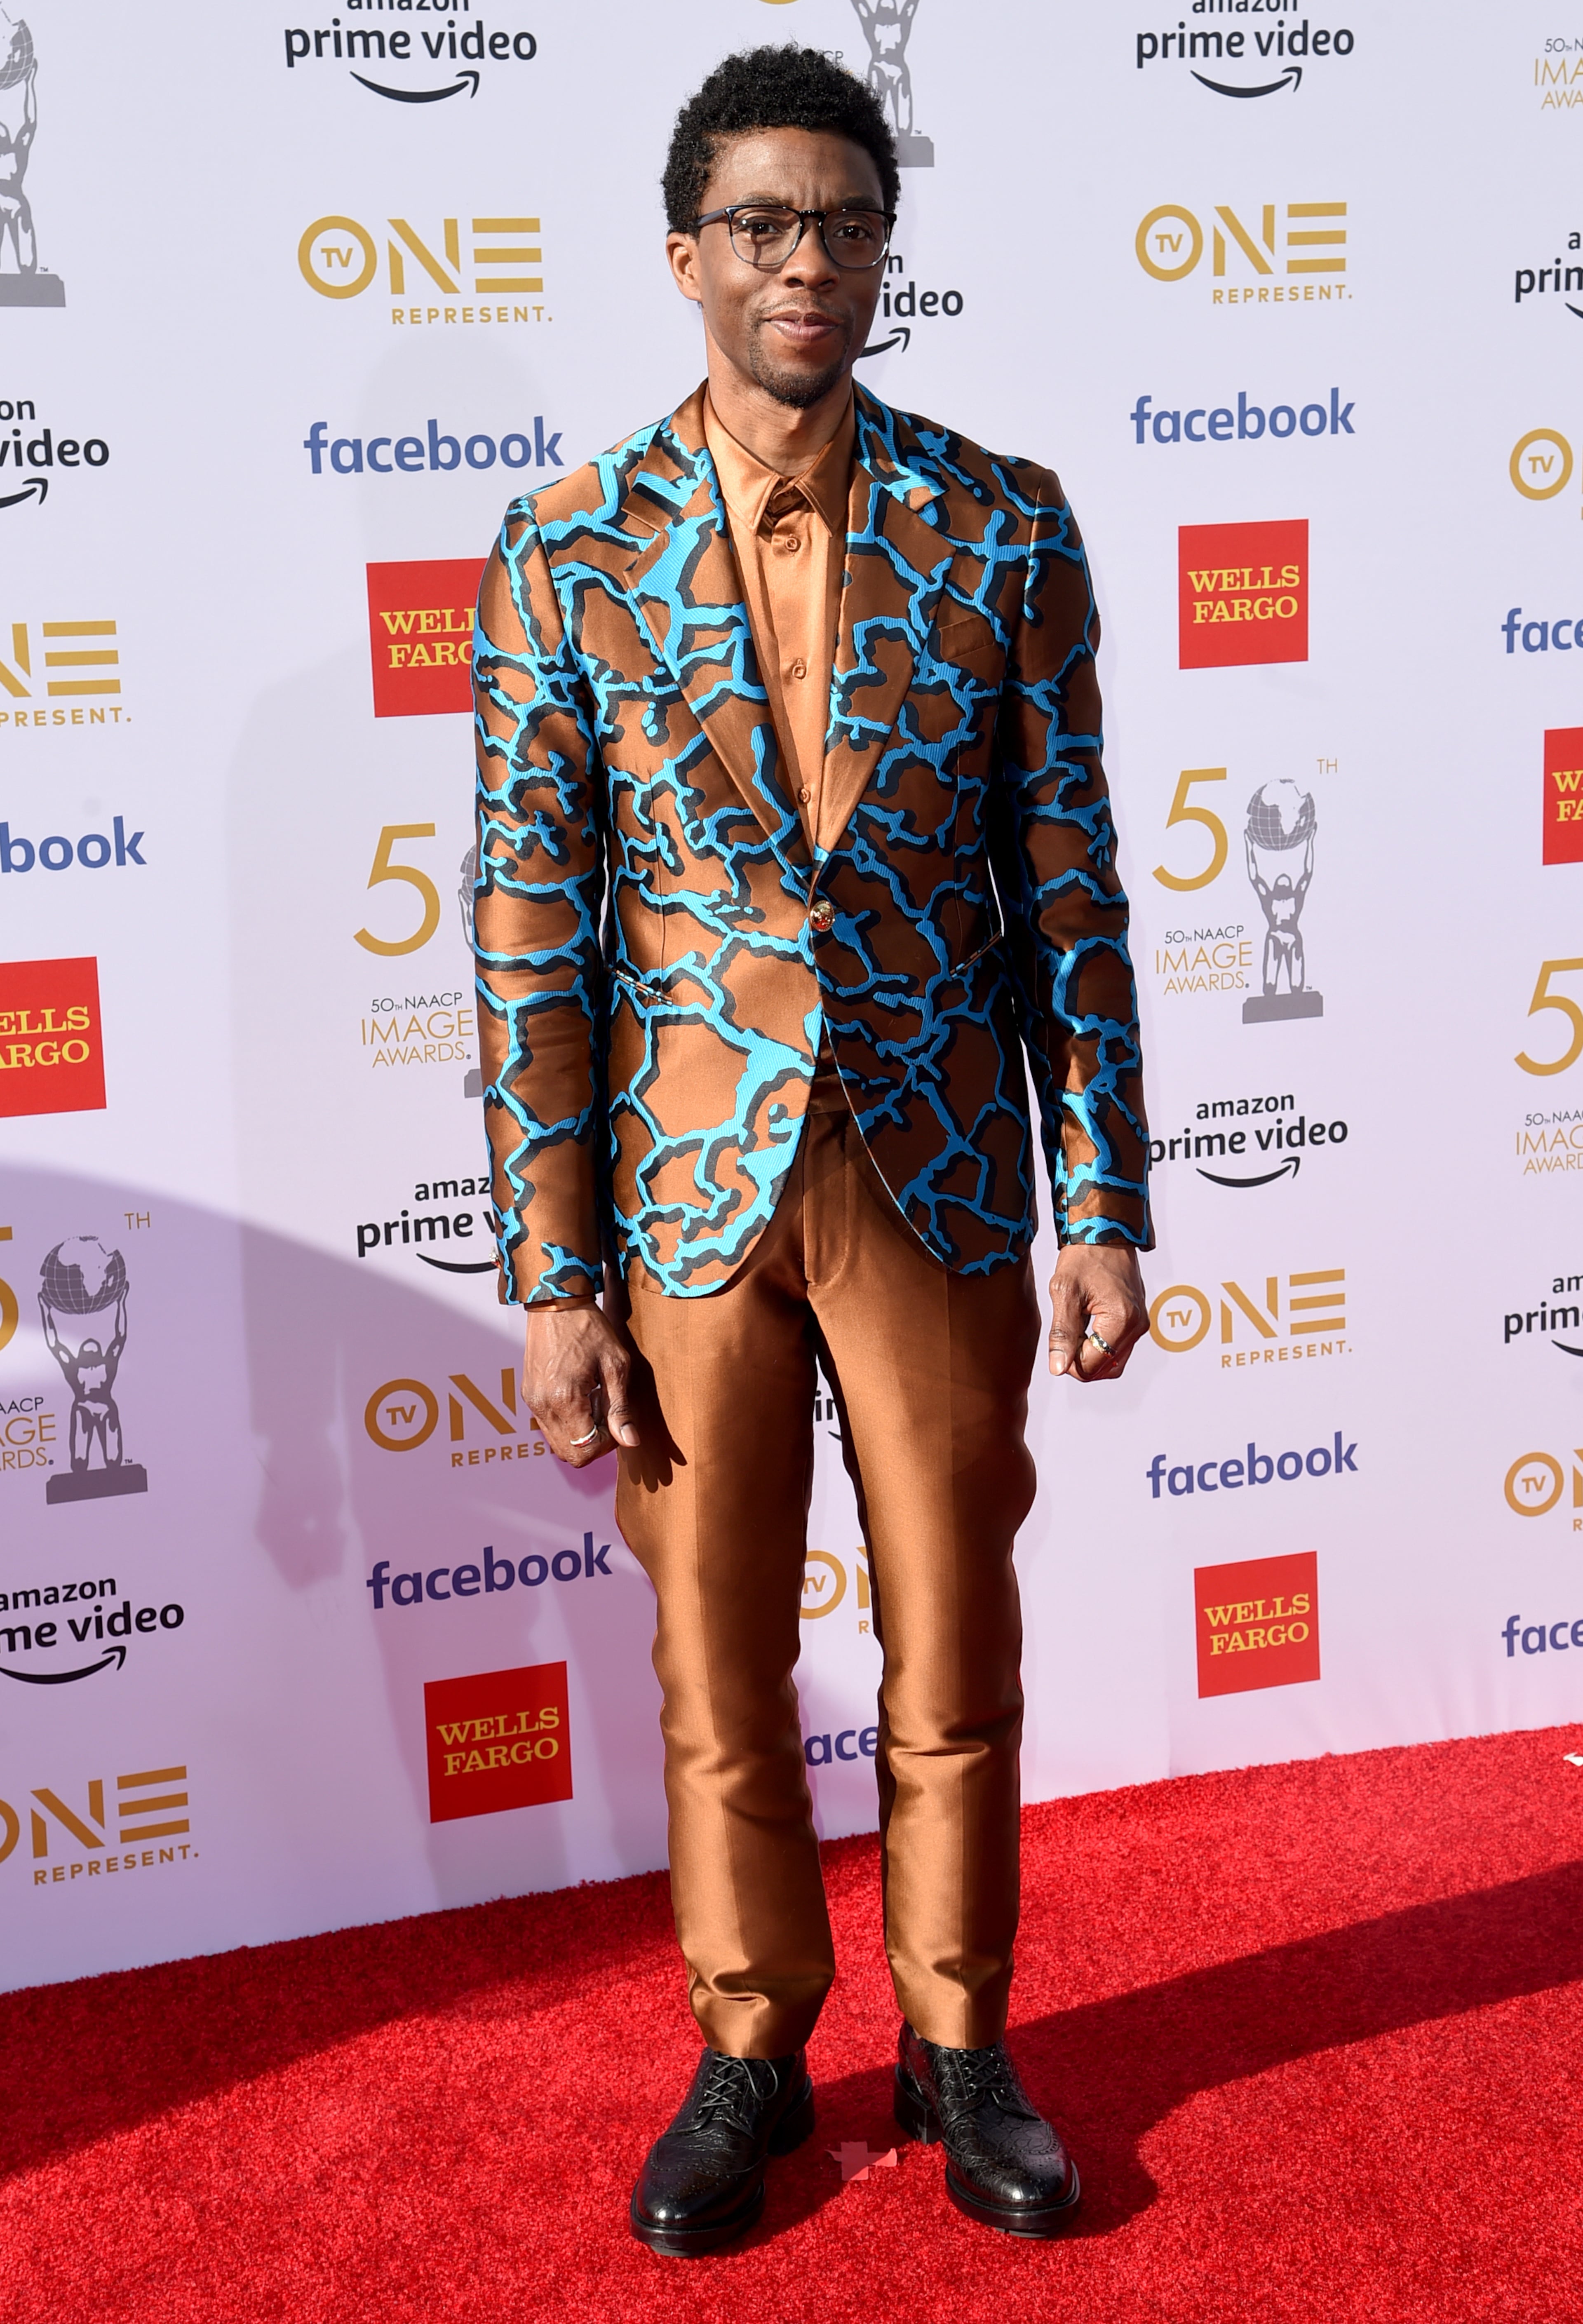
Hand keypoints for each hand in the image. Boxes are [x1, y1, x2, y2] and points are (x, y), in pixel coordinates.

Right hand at [523, 1303, 640, 1465]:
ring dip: (581, 1432)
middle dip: (594, 1442)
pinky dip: (568, 1421)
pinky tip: (581, 1395)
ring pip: (558, 1443)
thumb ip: (620, 1407)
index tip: (618, 1421)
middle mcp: (543, 1406)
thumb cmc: (590, 1328)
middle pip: (569, 1453)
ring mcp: (532, 1401)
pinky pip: (549, 1425)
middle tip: (608, 1413)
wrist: (557, 1303)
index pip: (585, 1450)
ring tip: (595, 1400)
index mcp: (566, 1400)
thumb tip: (630, 1441)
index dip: (608, 1444)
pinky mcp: (529, 1395)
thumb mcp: (615, 1365)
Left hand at [1047, 1244, 1146, 1383]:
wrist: (1104, 1232)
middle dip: (1082, 1362)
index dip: (1070, 1363)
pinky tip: (1085, 1326)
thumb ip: (1062, 1334)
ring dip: (1091, 1355)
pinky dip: (1100, 1345)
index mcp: (1122, 1319)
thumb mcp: (1064, 1293)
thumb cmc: (1084, 1257)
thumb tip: (1058, 1368)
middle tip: (1064, 1339)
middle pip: (1107, 1368)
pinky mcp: (1138, 1318)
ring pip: (1114, 1360)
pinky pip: (1120, 1346)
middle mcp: (1137, 1324)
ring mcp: (1140, 1322)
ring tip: (1074, 1329)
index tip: (1057, 1344)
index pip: (1094, 1365)